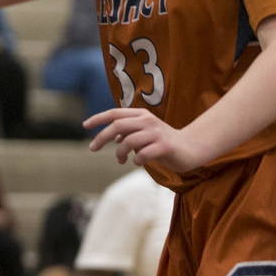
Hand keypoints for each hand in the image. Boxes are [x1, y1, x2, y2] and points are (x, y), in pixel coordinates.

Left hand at [86, 107, 207, 172]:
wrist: (191, 148)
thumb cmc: (162, 142)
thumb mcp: (143, 134)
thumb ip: (128, 132)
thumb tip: (112, 136)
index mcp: (141, 115)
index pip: (115, 113)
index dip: (98, 118)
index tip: (84, 126)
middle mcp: (148, 121)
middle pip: (117, 125)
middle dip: (101, 137)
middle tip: (92, 148)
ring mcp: (156, 133)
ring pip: (128, 141)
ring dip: (120, 153)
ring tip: (121, 160)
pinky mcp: (165, 146)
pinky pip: (143, 154)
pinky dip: (136, 160)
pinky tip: (137, 162)